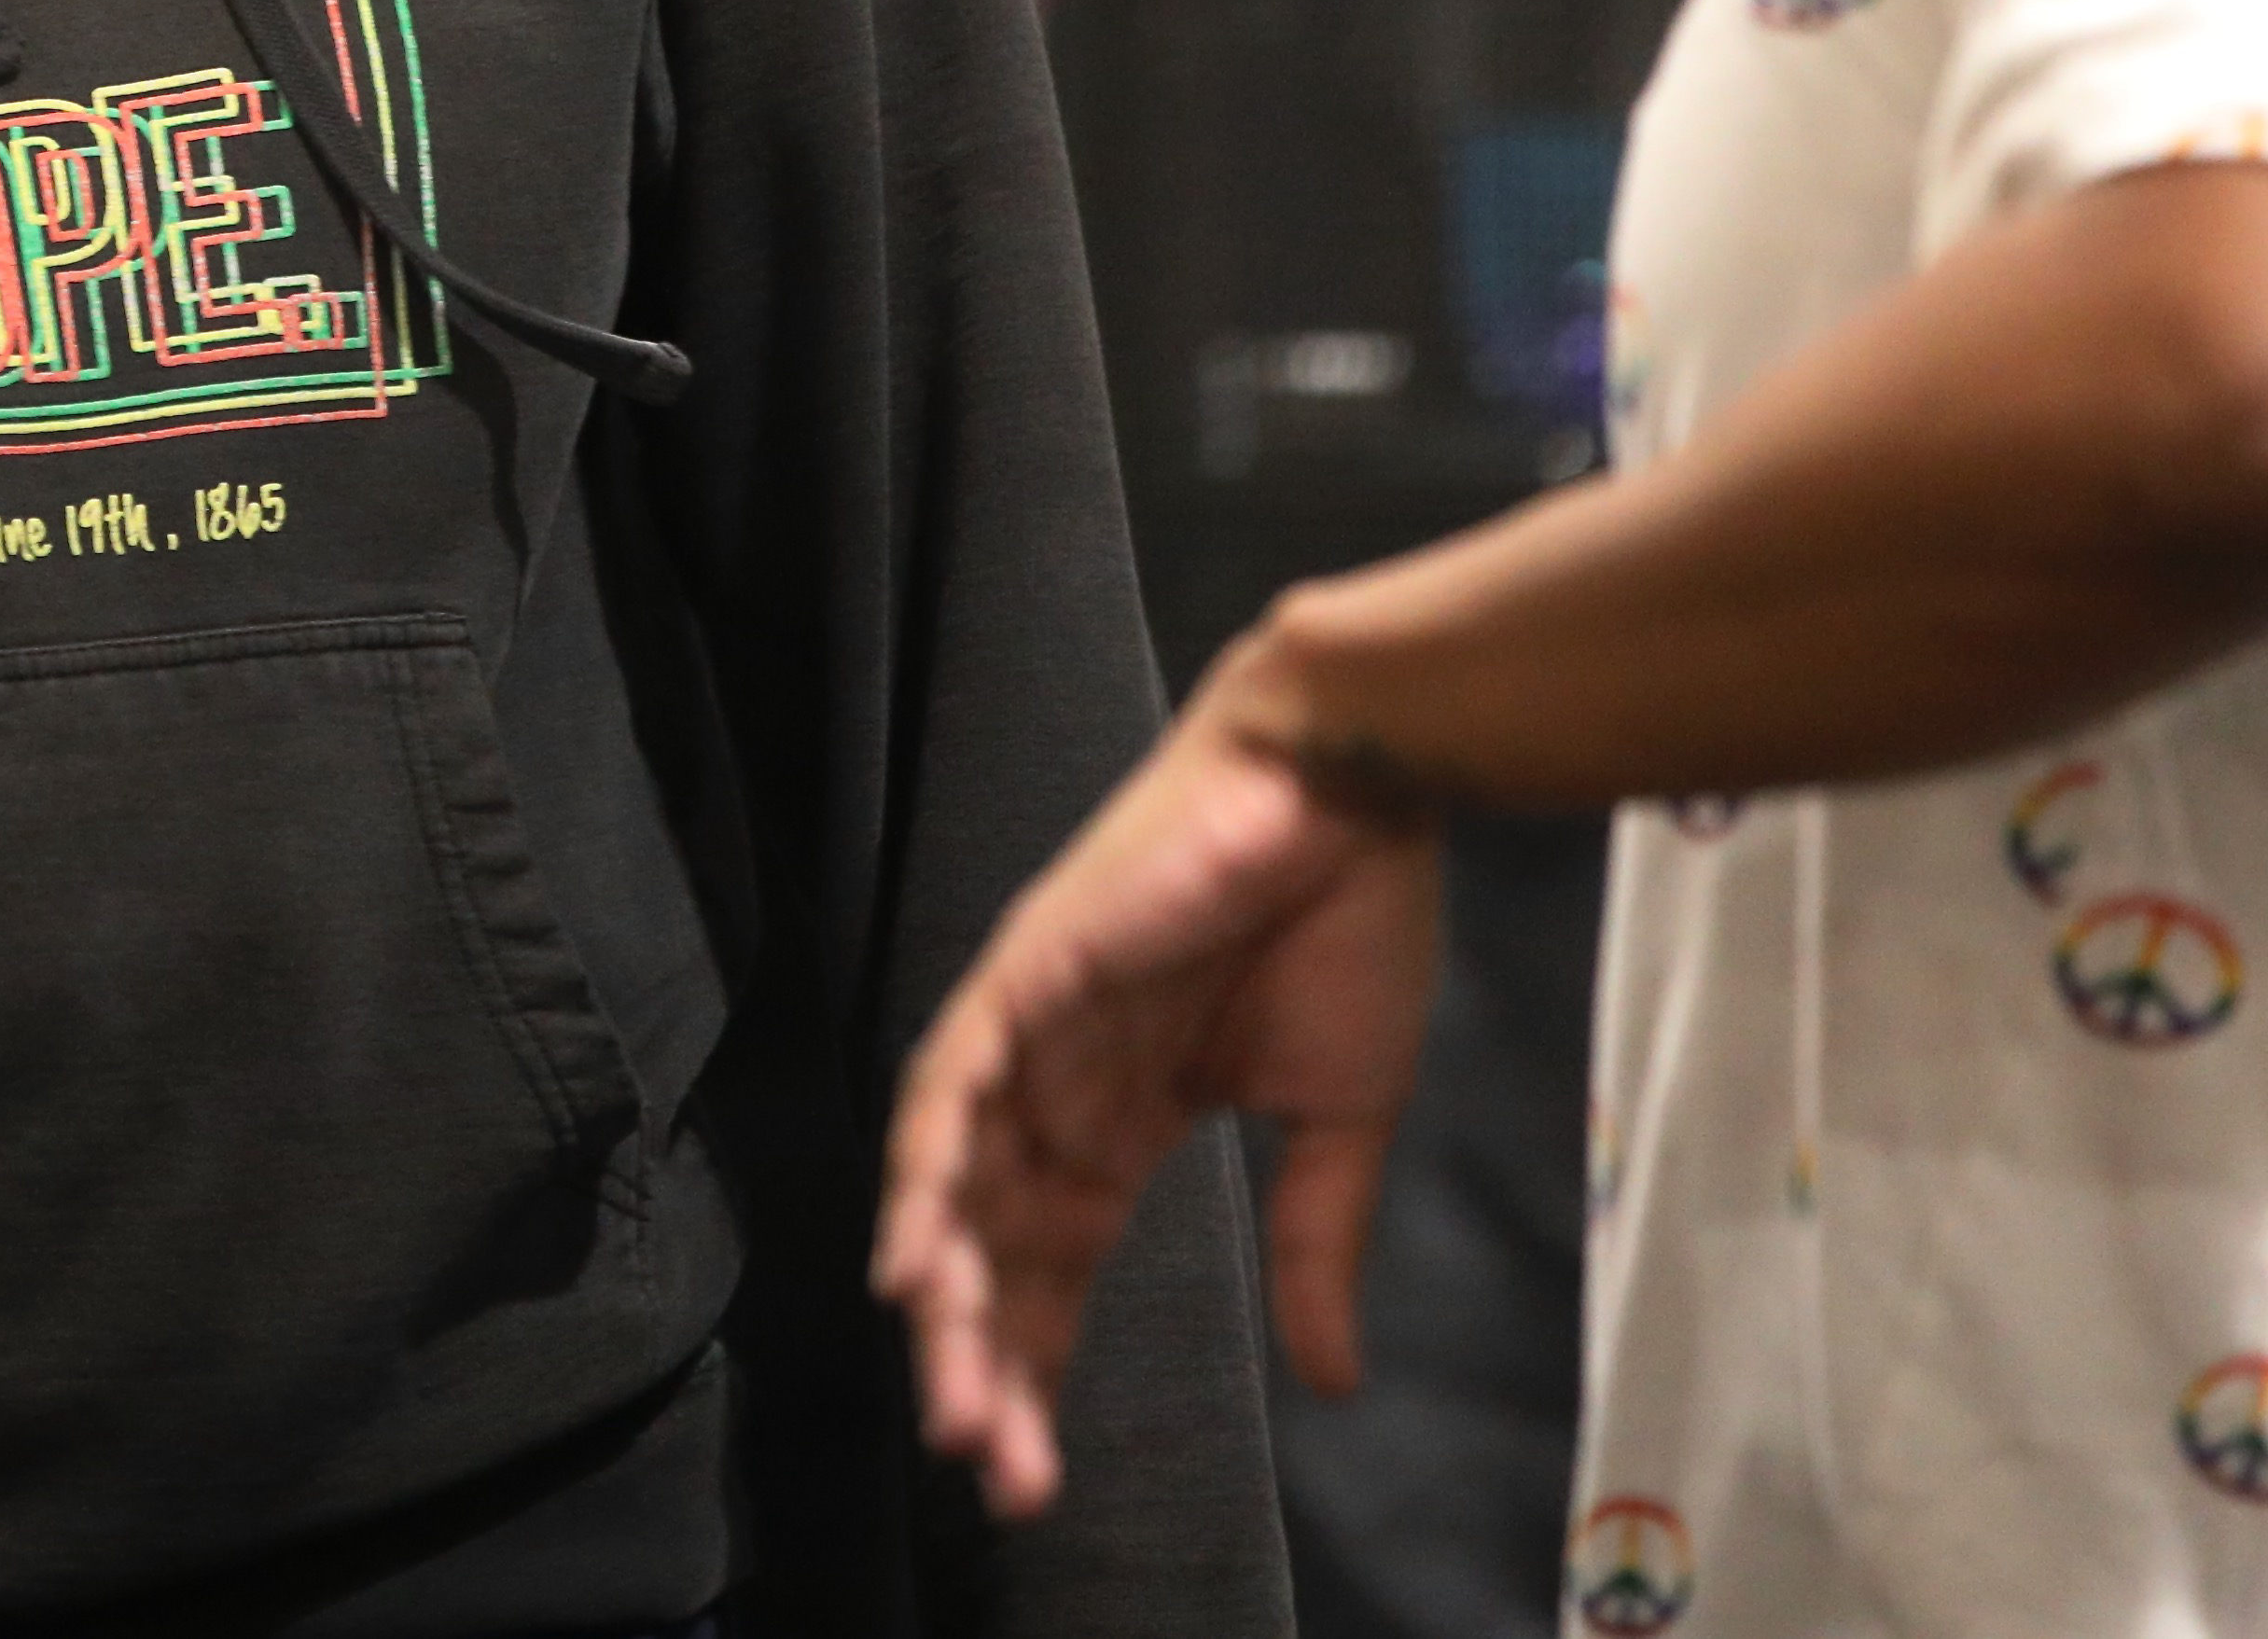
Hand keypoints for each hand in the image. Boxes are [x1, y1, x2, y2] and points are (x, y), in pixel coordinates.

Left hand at [877, 678, 1443, 1517]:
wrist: (1356, 796)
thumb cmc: (1352, 926)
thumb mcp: (1338, 1120)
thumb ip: (1313, 1242)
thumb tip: (1332, 1382)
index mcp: (1122, 1117)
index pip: (1054, 1264)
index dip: (1038, 1362)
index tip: (1034, 1470)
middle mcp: (1057, 1083)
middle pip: (992, 1242)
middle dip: (983, 1355)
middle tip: (990, 1464)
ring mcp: (1033, 1027)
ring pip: (954, 1179)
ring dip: (946, 1287)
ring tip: (951, 1395)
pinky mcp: (1026, 970)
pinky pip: (950, 1080)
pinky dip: (924, 1166)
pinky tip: (912, 1256)